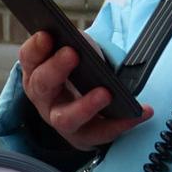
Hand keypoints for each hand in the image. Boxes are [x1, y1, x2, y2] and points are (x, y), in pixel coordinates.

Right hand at [18, 31, 153, 149]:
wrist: (86, 108)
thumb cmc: (79, 73)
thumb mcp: (76, 53)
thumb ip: (75, 44)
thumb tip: (79, 40)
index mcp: (37, 73)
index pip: (29, 59)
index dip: (36, 47)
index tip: (47, 34)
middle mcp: (44, 99)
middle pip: (42, 85)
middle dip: (56, 69)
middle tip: (72, 54)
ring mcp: (61, 120)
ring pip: (66, 118)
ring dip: (85, 105)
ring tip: (106, 93)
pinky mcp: (84, 136)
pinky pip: (101, 133)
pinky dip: (122, 123)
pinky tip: (142, 111)